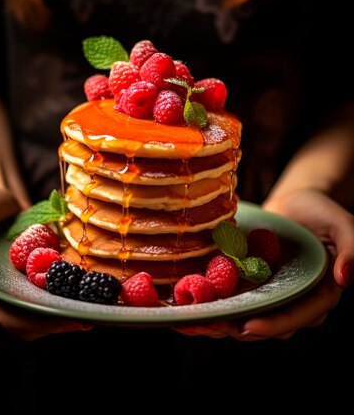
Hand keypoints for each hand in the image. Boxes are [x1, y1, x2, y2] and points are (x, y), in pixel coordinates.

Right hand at [0, 185, 92, 338]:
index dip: (25, 320)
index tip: (55, 316)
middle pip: (16, 326)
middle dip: (48, 325)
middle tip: (81, 320)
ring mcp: (5, 299)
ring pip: (32, 323)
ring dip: (59, 321)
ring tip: (87, 314)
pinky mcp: (23, 292)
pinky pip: (42, 306)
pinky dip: (61, 306)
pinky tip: (83, 301)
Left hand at [175, 189, 353, 339]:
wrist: (294, 201)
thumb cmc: (320, 211)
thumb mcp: (342, 223)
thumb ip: (351, 248)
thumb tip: (346, 278)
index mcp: (320, 294)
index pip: (297, 317)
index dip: (273, 324)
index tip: (247, 327)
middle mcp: (295, 300)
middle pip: (268, 324)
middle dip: (239, 328)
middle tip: (212, 328)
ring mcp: (271, 294)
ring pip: (248, 316)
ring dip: (222, 322)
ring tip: (195, 322)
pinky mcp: (251, 285)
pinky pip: (234, 299)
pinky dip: (215, 304)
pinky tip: (192, 304)